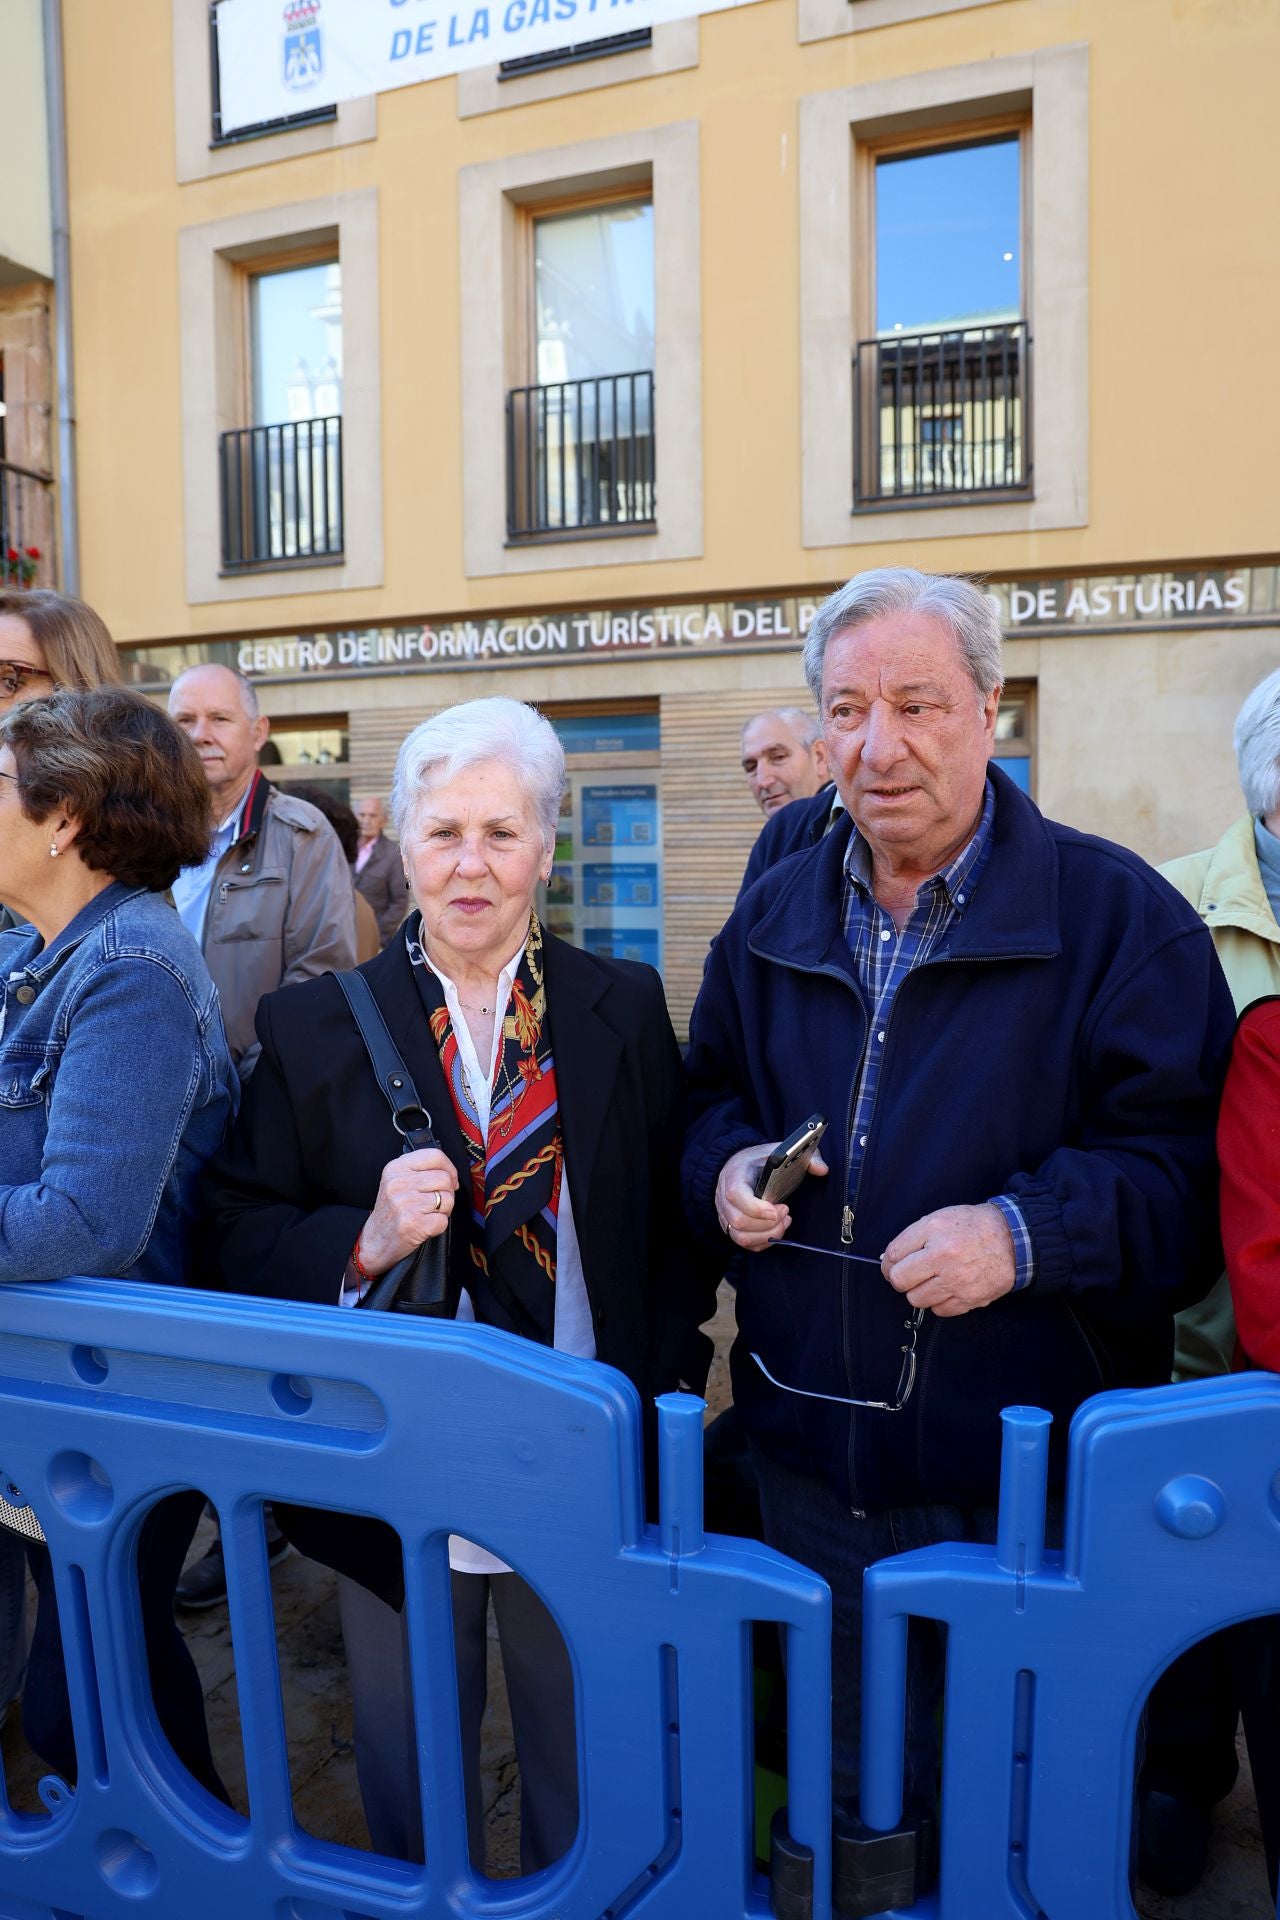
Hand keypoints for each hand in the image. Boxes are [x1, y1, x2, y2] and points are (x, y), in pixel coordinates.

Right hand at [359, 1148, 458, 1275]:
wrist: (374, 1242)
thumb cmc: (391, 1212)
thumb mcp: (396, 1182)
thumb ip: (419, 1171)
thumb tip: (451, 1172)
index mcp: (395, 1168)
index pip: (435, 1155)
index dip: (449, 1168)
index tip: (450, 1179)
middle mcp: (398, 1183)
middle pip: (445, 1179)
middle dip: (447, 1192)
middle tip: (435, 1203)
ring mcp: (405, 1203)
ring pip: (448, 1199)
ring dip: (444, 1210)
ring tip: (427, 1214)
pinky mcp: (414, 1224)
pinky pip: (444, 1220)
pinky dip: (439, 1225)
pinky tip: (425, 1225)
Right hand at [714, 1145, 827, 1252]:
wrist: (736, 1166)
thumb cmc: (758, 1161)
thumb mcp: (777, 1151)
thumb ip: (803, 1157)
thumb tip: (822, 1169)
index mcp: (735, 1174)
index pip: (736, 1194)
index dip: (757, 1207)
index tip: (782, 1208)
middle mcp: (723, 1196)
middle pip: (738, 1220)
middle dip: (768, 1223)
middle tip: (786, 1213)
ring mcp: (725, 1214)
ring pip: (740, 1236)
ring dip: (767, 1235)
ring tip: (784, 1222)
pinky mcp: (730, 1227)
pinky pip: (744, 1243)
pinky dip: (763, 1242)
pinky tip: (776, 1229)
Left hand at [881, 1203, 1015, 1317]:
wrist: (1012, 1239)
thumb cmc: (972, 1226)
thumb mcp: (939, 1219)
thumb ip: (910, 1238)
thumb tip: (887, 1259)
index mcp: (934, 1233)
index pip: (893, 1256)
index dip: (888, 1263)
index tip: (892, 1265)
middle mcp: (944, 1258)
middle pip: (900, 1281)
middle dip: (901, 1278)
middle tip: (911, 1273)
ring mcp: (957, 1281)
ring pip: (917, 1299)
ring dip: (919, 1291)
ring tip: (932, 1280)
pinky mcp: (970, 1299)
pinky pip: (939, 1310)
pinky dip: (939, 1302)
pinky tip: (947, 1288)